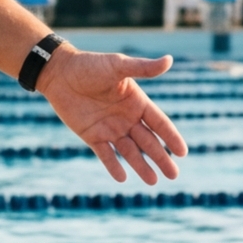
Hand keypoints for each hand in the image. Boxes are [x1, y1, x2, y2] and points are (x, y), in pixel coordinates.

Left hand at [36, 46, 185, 183]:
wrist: (60, 73)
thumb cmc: (90, 65)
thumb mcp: (118, 66)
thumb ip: (143, 68)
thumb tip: (169, 60)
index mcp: (137, 102)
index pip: (159, 123)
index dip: (171, 137)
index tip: (183, 153)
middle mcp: (126, 118)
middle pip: (148, 142)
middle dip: (161, 158)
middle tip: (173, 175)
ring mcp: (110, 128)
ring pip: (130, 151)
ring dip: (141, 166)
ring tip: (153, 182)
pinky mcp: (92, 136)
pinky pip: (106, 154)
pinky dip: (114, 166)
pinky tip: (123, 178)